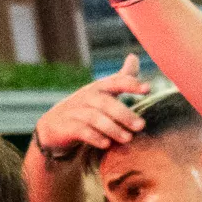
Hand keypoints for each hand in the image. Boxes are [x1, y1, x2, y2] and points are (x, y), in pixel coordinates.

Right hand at [29, 55, 147, 158]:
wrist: (54, 126)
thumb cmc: (86, 108)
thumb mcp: (103, 92)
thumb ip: (121, 78)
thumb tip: (134, 56)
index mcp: (98, 88)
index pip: (116, 82)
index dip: (131, 84)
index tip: (148, 88)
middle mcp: (86, 97)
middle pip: (106, 102)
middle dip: (124, 114)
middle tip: (141, 126)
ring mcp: (74, 111)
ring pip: (94, 117)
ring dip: (112, 128)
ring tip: (128, 139)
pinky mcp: (66, 127)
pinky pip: (81, 131)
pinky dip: (94, 137)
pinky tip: (107, 144)